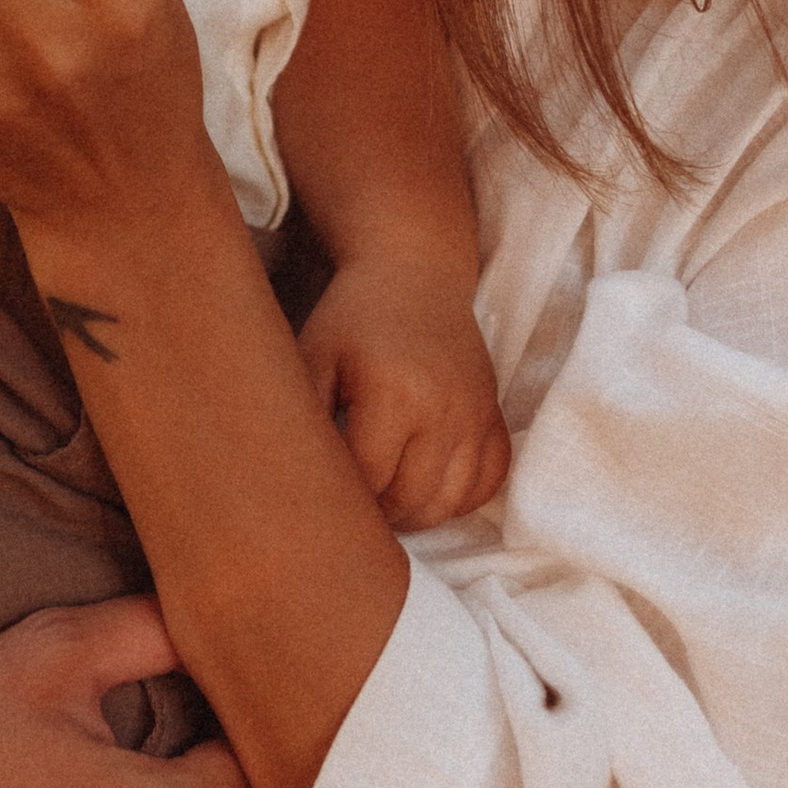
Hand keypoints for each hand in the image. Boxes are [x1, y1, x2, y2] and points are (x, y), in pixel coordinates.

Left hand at [299, 256, 512, 529]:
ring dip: (417, 514)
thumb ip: (304, 417)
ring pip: (452, 501)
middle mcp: (443, 410)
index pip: (370, 481)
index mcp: (393, 395)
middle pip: (412, 500)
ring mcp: (475, 414)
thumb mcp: (313, 356)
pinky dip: (461, 498)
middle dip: (378, 514)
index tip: (326, 493)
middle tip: (352, 504)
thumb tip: (294, 476)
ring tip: (386, 501)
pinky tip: (430, 488)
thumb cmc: (353, 317)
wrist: (415, 274)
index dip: (345, 499)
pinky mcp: (492, 413)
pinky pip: (489, 480)